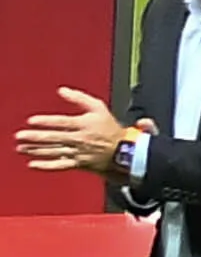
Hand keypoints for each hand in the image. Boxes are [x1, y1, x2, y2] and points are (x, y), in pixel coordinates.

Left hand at [14, 88, 135, 175]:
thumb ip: (79, 98)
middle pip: (54, 138)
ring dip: (36, 149)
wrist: (123, 150)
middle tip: (20, 135)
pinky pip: (60, 165)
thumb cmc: (110, 127)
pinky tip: (33, 164)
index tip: (32, 121)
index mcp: (84, 124)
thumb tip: (62, 90)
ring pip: (54, 151)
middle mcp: (80, 139)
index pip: (62, 122)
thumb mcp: (98, 107)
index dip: (46, 121)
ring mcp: (78, 152)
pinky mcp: (78, 163)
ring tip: (21, 147)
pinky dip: (46, 166)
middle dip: (35, 137)